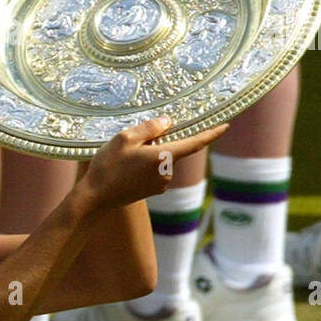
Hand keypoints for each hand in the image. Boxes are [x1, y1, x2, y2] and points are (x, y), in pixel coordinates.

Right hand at [79, 116, 227, 210]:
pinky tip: (125, 167)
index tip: (225, 126)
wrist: (95, 199)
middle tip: (131, 143)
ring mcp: (161, 184)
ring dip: (148, 153)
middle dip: (156, 141)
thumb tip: (168, 122)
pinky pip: (154, 170)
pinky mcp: (152, 190)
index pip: (194, 143)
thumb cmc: (108, 167)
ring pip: (161, 159)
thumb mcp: (125, 139)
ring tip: (123, 157)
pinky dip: (144, 164)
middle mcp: (167, 172)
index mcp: (164, 157)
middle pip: (170, 148)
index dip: (211, 134)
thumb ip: (150, 128)